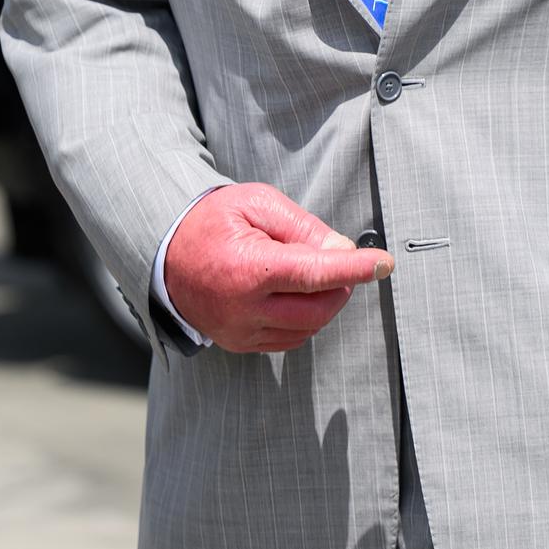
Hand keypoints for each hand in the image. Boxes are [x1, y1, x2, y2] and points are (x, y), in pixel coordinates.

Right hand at [163, 183, 389, 353]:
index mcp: (247, 270)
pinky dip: (306, 318)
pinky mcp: (239, 344)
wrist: (163, 252)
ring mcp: (239, 332)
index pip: (315, 274)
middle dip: (342, 284)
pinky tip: (299, 293)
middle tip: (339, 258)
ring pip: (307, 328)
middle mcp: (243, 310)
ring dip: (325, 302)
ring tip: (313, 271)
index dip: (355, 269)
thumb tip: (343, 250)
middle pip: (318, 309)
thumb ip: (303, 228)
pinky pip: (289, 339)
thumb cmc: (212, 220)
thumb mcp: (257, 204)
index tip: (385, 263)